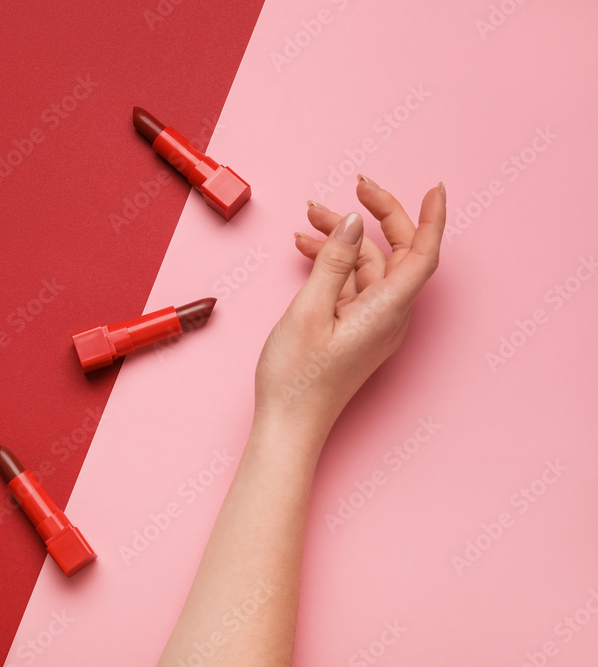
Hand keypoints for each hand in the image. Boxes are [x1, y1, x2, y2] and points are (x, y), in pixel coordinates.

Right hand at [254, 177, 445, 445]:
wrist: (290, 423)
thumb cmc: (297, 377)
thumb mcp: (308, 310)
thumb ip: (333, 261)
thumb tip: (354, 222)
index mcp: (386, 310)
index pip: (423, 254)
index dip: (431, 218)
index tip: (434, 189)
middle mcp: (389, 315)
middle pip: (397, 253)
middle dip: (378, 216)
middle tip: (356, 185)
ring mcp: (373, 323)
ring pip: (370, 265)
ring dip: (344, 238)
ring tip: (309, 217)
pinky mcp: (356, 329)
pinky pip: (354, 284)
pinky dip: (335, 262)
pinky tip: (307, 249)